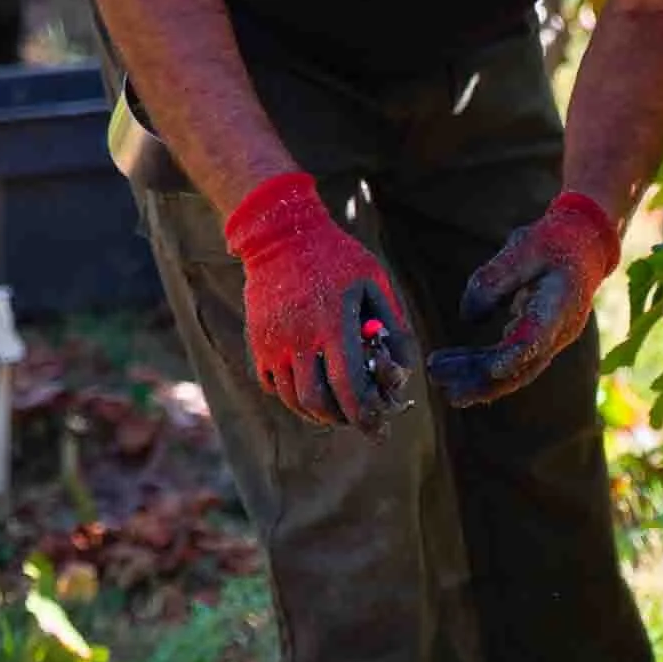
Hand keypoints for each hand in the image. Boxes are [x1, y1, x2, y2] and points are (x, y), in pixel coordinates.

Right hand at [225, 171, 414, 432]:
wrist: (279, 233)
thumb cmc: (337, 257)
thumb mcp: (374, 281)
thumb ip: (393, 325)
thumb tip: (405, 367)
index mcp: (332, 323)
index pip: (348, 385)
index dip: (363, 413)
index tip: (376, 428)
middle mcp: (299, 338)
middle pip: (317, 400)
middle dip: (340, 419)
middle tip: (355, 420)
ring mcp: (274, 342)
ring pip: (292, 398)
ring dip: (317, 412)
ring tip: (335, 410)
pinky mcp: (258, 342)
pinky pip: (272, 385)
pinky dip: (292, 397)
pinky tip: (310, 389)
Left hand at [428, 193, 620, 405]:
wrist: (584, 247)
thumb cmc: (554, 242)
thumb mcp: (523, 247)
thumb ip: (494, 278)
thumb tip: (467, 317)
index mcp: (560, 305)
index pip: (537, 338)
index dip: (515, 355)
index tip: (491, 369)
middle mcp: (558, 331)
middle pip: (521, 366)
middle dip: (483, 380)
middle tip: (445, 386)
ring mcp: (550, 339)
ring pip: (514, 369)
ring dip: (477, 378)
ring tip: (440, 380)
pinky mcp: (537, 340)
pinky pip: (511, 360)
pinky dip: (483, 368)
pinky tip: (455, 371)